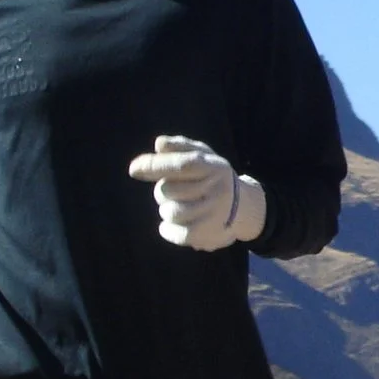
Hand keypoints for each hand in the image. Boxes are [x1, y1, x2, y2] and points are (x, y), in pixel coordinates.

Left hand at [126, 135, 267, 250]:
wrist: (245, 206)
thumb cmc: (214, 177)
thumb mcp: (203, 155)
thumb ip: (180, 146)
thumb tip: (159, 144)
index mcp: (214, 167)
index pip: (182, 164)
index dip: (155, 165)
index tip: (134, 169)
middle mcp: (217, 190)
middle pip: (168, 189)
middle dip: (163, 190)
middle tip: (174, 191)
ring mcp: (214, 213)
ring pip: (170, 212)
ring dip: (166, 209)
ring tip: (177, 207)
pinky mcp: (210, 234)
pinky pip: (178, 233)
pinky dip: (167, 230)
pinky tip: (168, 225)